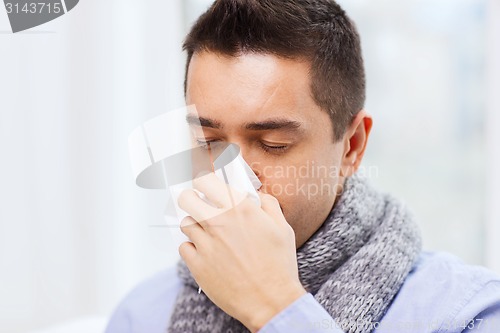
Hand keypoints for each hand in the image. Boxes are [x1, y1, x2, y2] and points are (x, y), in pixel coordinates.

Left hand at [177, 172, 306, 331]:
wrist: (270, 301)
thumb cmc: (278, 265)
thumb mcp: (282, 228)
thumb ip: (268, 205)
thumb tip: (257, 195)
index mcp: (240, 209)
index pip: (207, 181)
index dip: (204, 181)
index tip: (205, 184)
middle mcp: (219, 222)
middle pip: (187, 198)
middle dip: (191, 198)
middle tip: (198, 204)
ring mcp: (206, 243)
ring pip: (185, 223)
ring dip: (195, 225)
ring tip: (208, 233)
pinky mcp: (197, 264)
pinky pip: (184, 246)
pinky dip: (192, 247)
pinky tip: (206, 251)